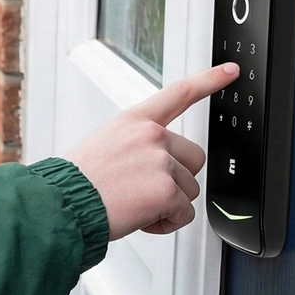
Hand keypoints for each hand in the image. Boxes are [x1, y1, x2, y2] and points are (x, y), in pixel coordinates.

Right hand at [65, 64, 239, 239]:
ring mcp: (160, 161)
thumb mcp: (104, 146)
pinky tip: (140, 219)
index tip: (231, 70)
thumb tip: (155, 167)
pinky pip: (184, 214)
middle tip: (145, 190)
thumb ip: (137, 146)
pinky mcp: (166, 189)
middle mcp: (151, 135)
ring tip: (134, 205)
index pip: (178, 93)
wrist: (63, 204)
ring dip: (168, 204)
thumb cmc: (77, 182)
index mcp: (135, 121)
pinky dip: (166, 224)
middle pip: (193, 159)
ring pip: (189, 189)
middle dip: (177, 179)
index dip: (209, 80)